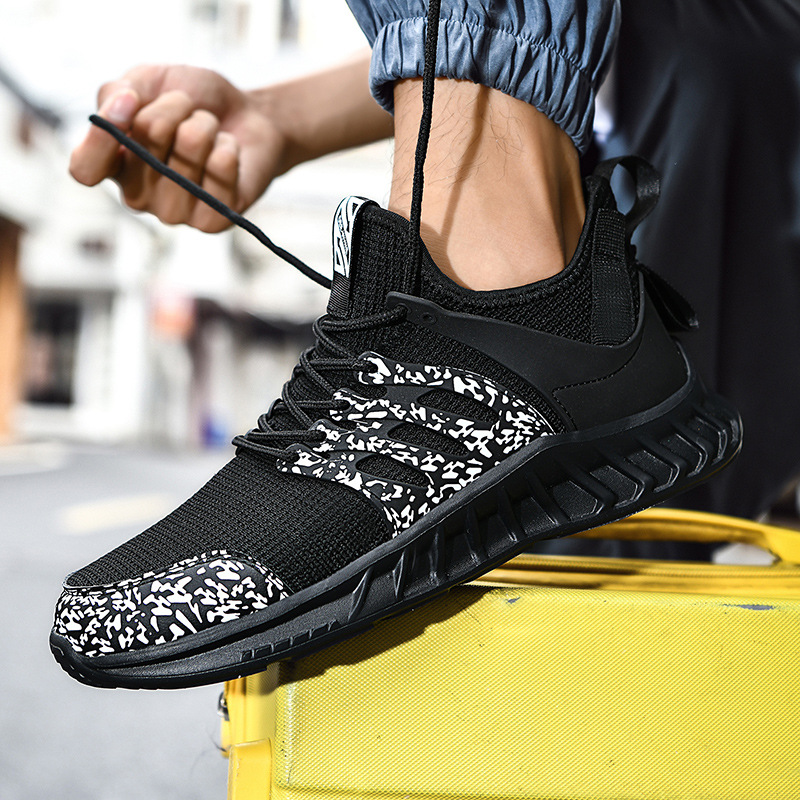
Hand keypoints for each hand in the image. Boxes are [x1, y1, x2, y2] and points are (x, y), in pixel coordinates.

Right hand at [70, 65, 287, 231]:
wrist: (250, 116)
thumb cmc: (195, 102)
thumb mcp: (150, 81)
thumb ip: (118, 91)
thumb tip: (119, 105)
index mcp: (113, 164)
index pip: (85, 169)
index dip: (101, 139)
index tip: (128, 101)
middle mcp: (138, 196)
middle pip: (144, 149)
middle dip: (173, 110)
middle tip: (189, 109)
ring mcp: (175, 214)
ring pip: (186, 158)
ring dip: (204, 127)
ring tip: (210, 130)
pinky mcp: (211, 222)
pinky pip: (219, 173)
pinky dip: (228, 148)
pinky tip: (228, 152)